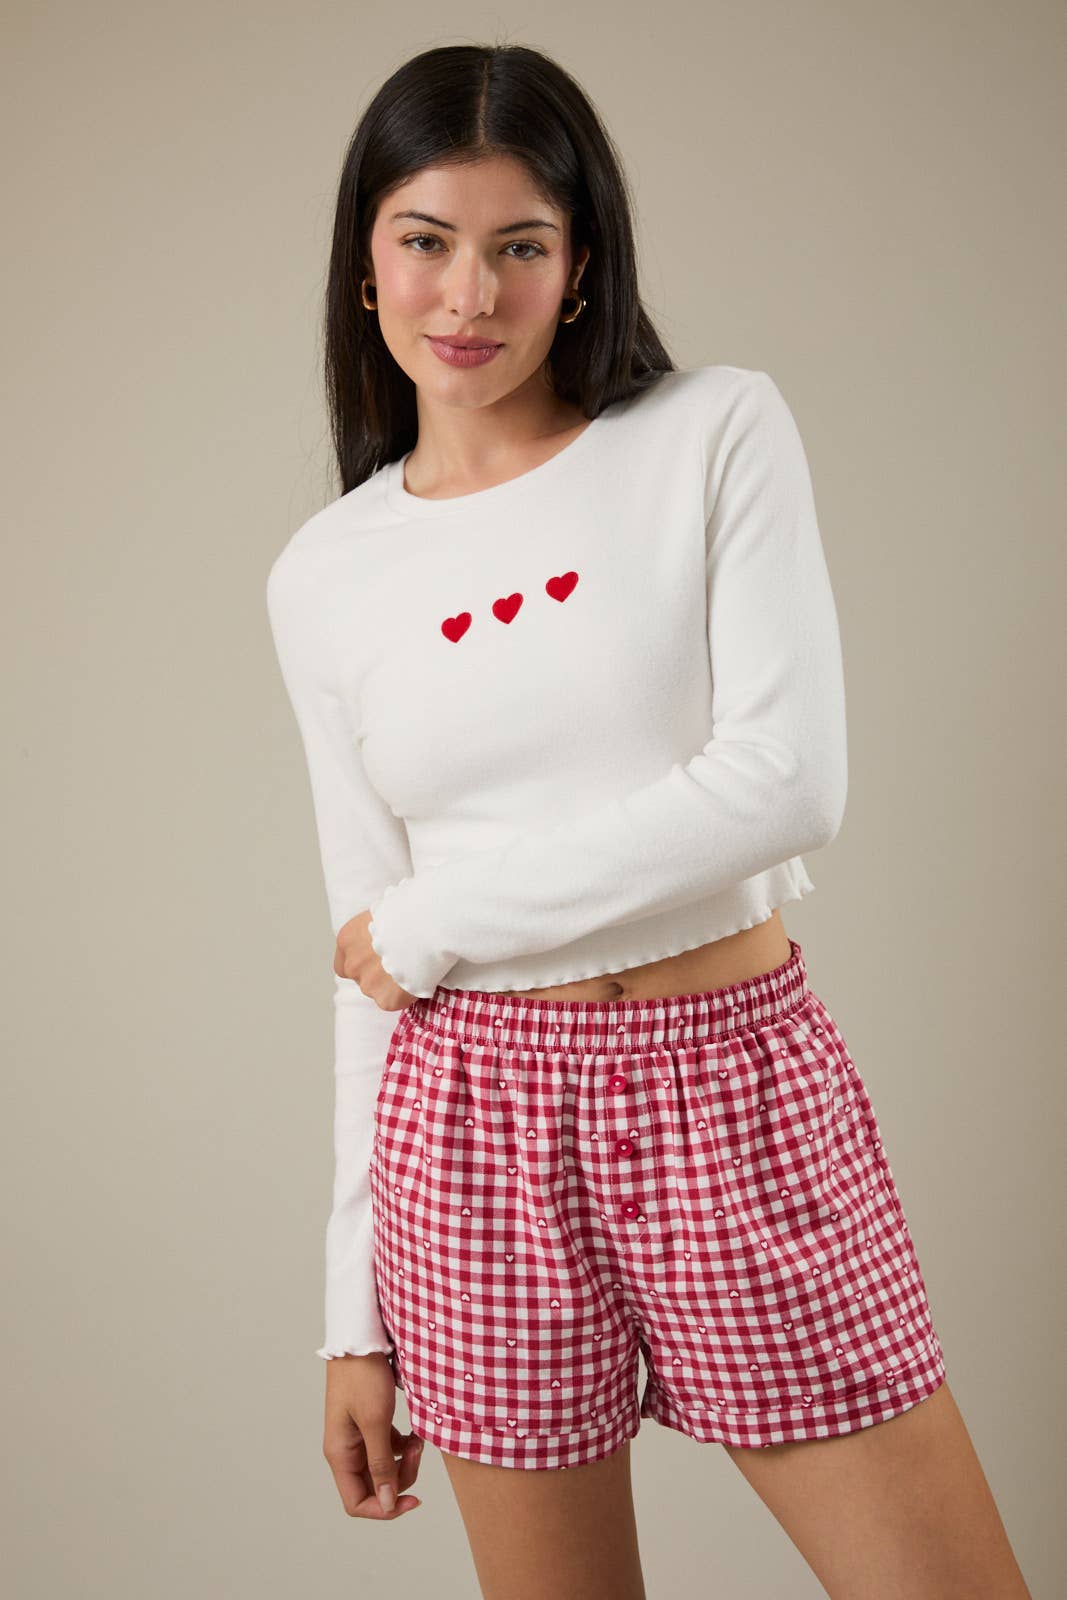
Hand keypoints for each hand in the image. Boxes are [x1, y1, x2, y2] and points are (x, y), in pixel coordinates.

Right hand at [323, 1352, 423, 1517]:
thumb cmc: (363, 1376)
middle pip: (374, 1486)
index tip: (413, 1499)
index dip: (384, 1508)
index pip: (357, 1502)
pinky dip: (402, 1445)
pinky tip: (413, 1431)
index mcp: (340, 1455)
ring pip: (383, 1468)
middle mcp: (346, 1451)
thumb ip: (381, 1465)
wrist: (361, 1338)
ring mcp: (357, 1437)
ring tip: (418, 1438)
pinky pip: (387, 1448)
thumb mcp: (376, 1422)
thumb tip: (385, 1504)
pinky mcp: (368, 1423)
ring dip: (404, 1460)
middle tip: (418, 1451)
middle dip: (401, 1478)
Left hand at [334, 909, 418, 1010]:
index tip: (376, 960)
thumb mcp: (383, 913)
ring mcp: (367, 985)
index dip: (361, 963)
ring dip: (391, 985)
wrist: (424, 927)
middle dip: (377, 974)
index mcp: (347, 940)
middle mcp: (352, 965)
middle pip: (361, 977)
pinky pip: (395, 1001)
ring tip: (412, 969)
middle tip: (400, 964)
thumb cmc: (407, 912)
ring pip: (378, 990)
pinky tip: (418, 978)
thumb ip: (376, 930)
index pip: (344, 963)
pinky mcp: (386, 1000)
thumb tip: (387, 933)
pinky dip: (405, 995)